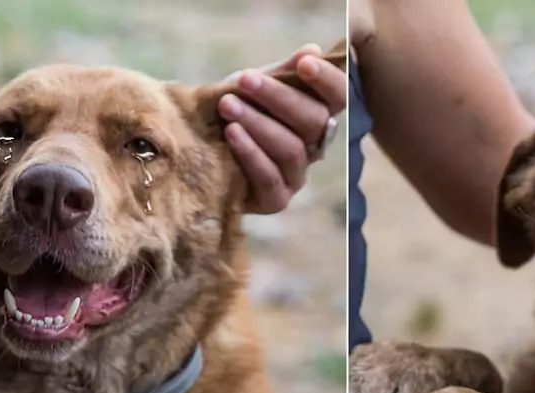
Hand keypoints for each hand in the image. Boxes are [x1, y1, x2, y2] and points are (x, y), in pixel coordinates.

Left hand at [218, 43, 347, 213]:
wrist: (195, 146)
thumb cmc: (231, 110)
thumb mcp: (253, 86)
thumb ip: (282, 72)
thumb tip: (312, 50)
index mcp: (317, 113)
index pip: (339, 97)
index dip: (328, 80)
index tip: (305, 64)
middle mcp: (313, 146)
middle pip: (314, 121)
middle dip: (279, 97)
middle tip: (245, 80)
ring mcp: (296, 175)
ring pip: (291, 149)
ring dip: (258, 124)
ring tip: (228, 105)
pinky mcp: (275, 199)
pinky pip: (270, 178)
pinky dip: (250, 153)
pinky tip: (231, 134)